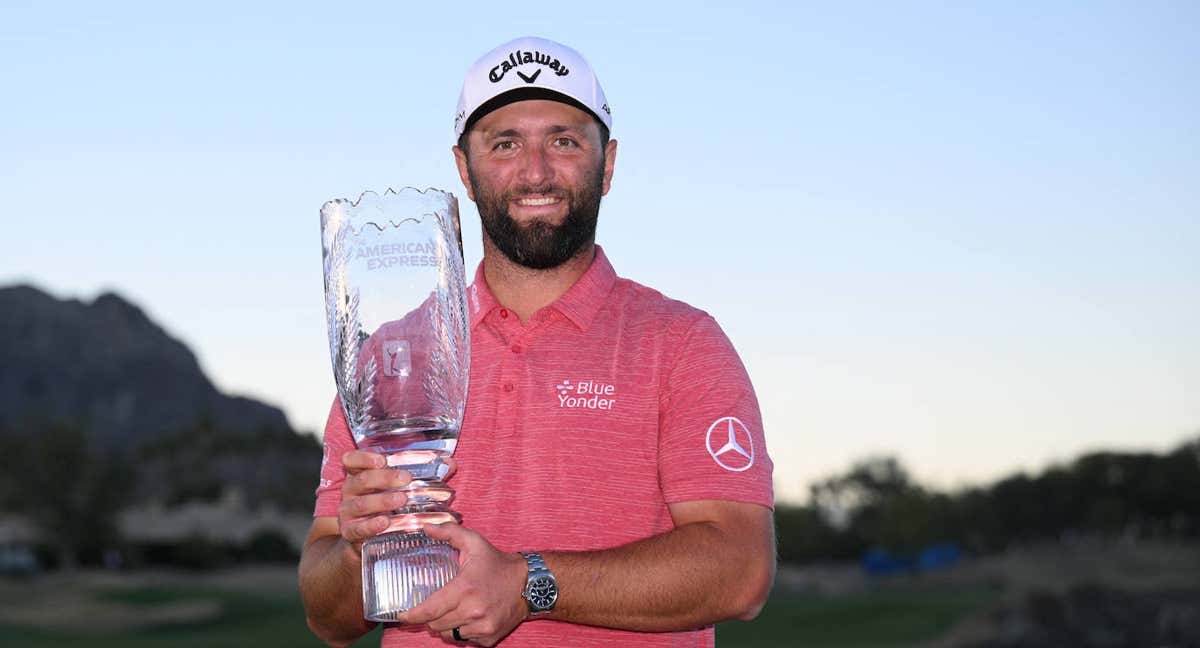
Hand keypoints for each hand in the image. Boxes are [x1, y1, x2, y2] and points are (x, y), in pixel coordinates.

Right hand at [336, 451, 457, 549]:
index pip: (351, 460)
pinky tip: (385, 522)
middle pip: (361, 480)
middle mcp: (350, 491)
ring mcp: (347, 512)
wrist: (367, 537)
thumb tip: (450, 464)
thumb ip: (424, 474)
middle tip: (406, 479)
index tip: (382, 460)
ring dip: (381, 501)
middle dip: (384, 478)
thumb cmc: (388, 504)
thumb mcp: (400, 487)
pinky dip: (371, 525)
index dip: (364, 458)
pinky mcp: (350, 532)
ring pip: (360, 504)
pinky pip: (358, 528)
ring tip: (401, 500)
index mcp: (359, 474)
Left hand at [401, 523, 528, 645]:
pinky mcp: (489, 638)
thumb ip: (449, 532)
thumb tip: (426, 527)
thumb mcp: (474, 542)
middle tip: (435, 605)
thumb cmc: (498, 563)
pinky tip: (468, 618)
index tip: (402, 615)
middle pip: (436, 625)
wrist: (529, 584)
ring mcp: (482, 627)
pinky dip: (462, 631)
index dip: (412, 615)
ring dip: (446, 625)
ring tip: (453, 610)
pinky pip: (465, 640)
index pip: (429, 610)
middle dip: (431, 617)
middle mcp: (472, 611)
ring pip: (449, 635)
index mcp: (464, 589)